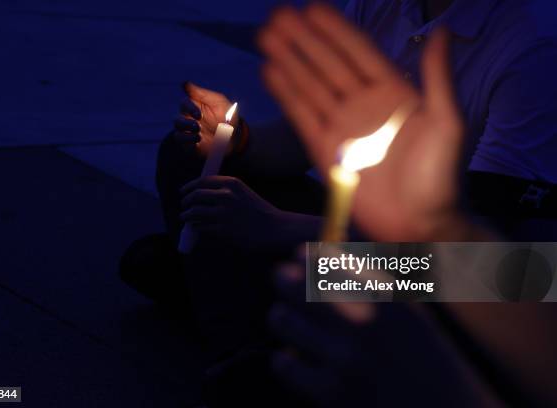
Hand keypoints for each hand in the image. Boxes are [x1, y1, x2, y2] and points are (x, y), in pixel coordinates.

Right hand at [175, 82, 238, 155]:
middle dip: (185, 123)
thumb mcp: (219, 102)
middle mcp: (189, 120)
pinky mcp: (190, 145)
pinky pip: (182, 144)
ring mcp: (189, 134)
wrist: (236, 139)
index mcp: (195, 107)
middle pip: (177, 120)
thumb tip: (184, 83)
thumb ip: (202, 93)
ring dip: (185, 134)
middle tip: (197, 126)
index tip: (198, 114)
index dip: (188, 108)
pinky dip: (188, 142)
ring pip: (177, 134)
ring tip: (198, 135)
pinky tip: (198, 141)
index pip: (184, 104)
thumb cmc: (228, 118)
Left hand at [180, 176, 282, 250]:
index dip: (189, 187)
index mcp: (231, 183)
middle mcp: (226, 196)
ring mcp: (223, 214)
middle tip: (183, 206)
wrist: (274, 228)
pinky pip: (201, 227)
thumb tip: (201, 193)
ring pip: (194, 212)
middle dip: (185, 202)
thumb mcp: (243, 192)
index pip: (202, 181)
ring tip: (185, 218)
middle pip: (195, 196)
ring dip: (186, 216)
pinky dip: (197, 227)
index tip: (183, 192)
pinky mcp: (222, 230)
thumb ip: (224, 190)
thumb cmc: (259, 211)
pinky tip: (198, 228)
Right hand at [259, 5, 464, 240]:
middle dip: (303, 40)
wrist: (420, 223)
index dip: (336, 31)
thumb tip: (442, 31)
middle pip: (327, 65)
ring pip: (310, 86)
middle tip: (278, 15)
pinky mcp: (325, 150)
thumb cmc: (439, 175)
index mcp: (392, 92)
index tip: (312, 8)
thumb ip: (437, 78)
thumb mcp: (447, 122)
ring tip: (266, 36)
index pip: (358, 53)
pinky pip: (302, 117)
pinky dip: (286, 95)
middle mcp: (363, 104)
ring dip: (289, 61)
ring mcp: (342, 127)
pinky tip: (271, 73)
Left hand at [269, 261, 494, 407]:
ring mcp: (346, 358)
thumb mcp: (407, 309)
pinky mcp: (332, 393)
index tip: (304, 262)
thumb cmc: (424, 358)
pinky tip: (300, 359)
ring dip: (284, 319)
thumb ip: (369, 275)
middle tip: (286, 283)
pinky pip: (283, 362)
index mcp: (386, 293)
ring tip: (293, 323)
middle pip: (293, 281)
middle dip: (284, 279)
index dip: (306, 256)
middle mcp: (364, 320)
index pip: (322, 255)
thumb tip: (327, 241)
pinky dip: (287, 360)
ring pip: (281, 318)